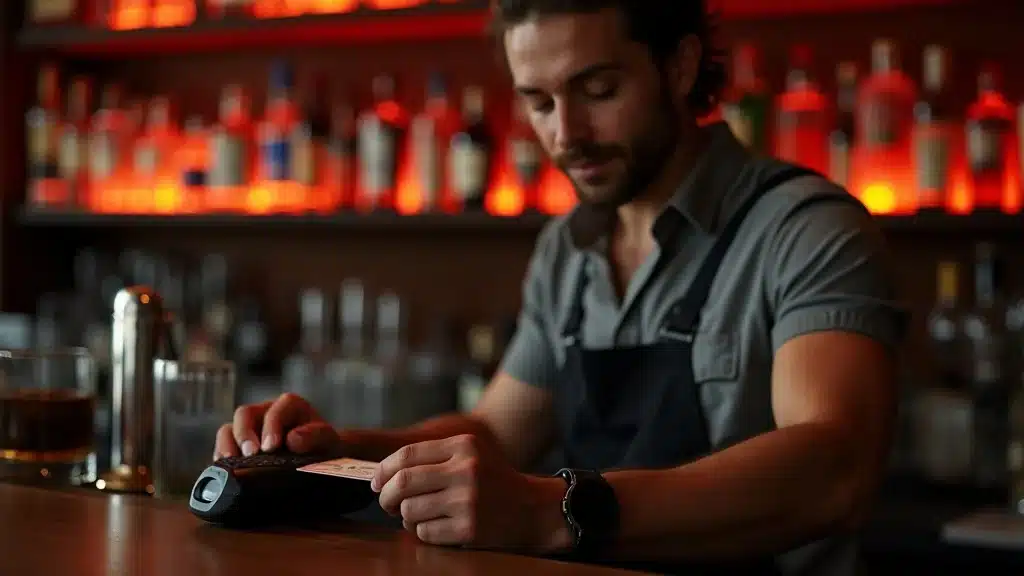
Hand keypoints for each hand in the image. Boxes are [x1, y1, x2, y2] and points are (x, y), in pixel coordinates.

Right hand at [213, 392, 342, 459]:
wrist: (318, 459)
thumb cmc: (322, 446)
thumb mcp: (326, 439)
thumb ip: (314, 435)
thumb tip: (292, 439)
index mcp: (288, 405)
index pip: (275, 410)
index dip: (271, 426)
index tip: (271, 447)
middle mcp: (264, 412)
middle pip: (244, 414)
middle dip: (245, 434)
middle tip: (250, 454)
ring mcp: (248, 429)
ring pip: (227, 430)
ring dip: (227, 446)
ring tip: (232, 464)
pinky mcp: (237, 447)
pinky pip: (221, 448)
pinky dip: (221, 460)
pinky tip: (225, 472)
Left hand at [371, 434, 568, 550]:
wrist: (530, 508)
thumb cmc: (491, 479)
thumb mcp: (469, 453)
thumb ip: (432, 455)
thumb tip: (382, 473)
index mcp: (463, 446)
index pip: (408, 454)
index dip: (384, 469)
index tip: (376, 481)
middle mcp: (466, 470)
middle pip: (403, 483)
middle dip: (386, 496)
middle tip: (386, 503)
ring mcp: (468, 501)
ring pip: (409, 510)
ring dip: (405, 517)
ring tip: (419, 515)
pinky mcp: (469, 528)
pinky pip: (424, 532)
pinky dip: (422, 532)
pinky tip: (437, 526)